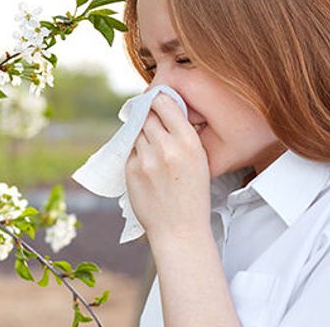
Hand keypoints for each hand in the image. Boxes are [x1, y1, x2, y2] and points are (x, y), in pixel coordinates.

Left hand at [125, 92, 210, 241]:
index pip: (165, 104)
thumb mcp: (200, 160)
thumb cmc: (192, 196)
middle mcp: (166, 147)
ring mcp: (146, 159)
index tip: (156, 99)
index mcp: (189, 142)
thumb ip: (182, 136)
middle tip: (151, 121)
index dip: (158, 99)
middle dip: (148, 116)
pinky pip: (130, 150)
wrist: (179, 229)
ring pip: (136, 132)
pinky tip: (147, 164)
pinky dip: (136, 152)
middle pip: (147, 115)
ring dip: (141, 134)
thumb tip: (165, 112)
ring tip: (152, 148)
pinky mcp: (131, 169)